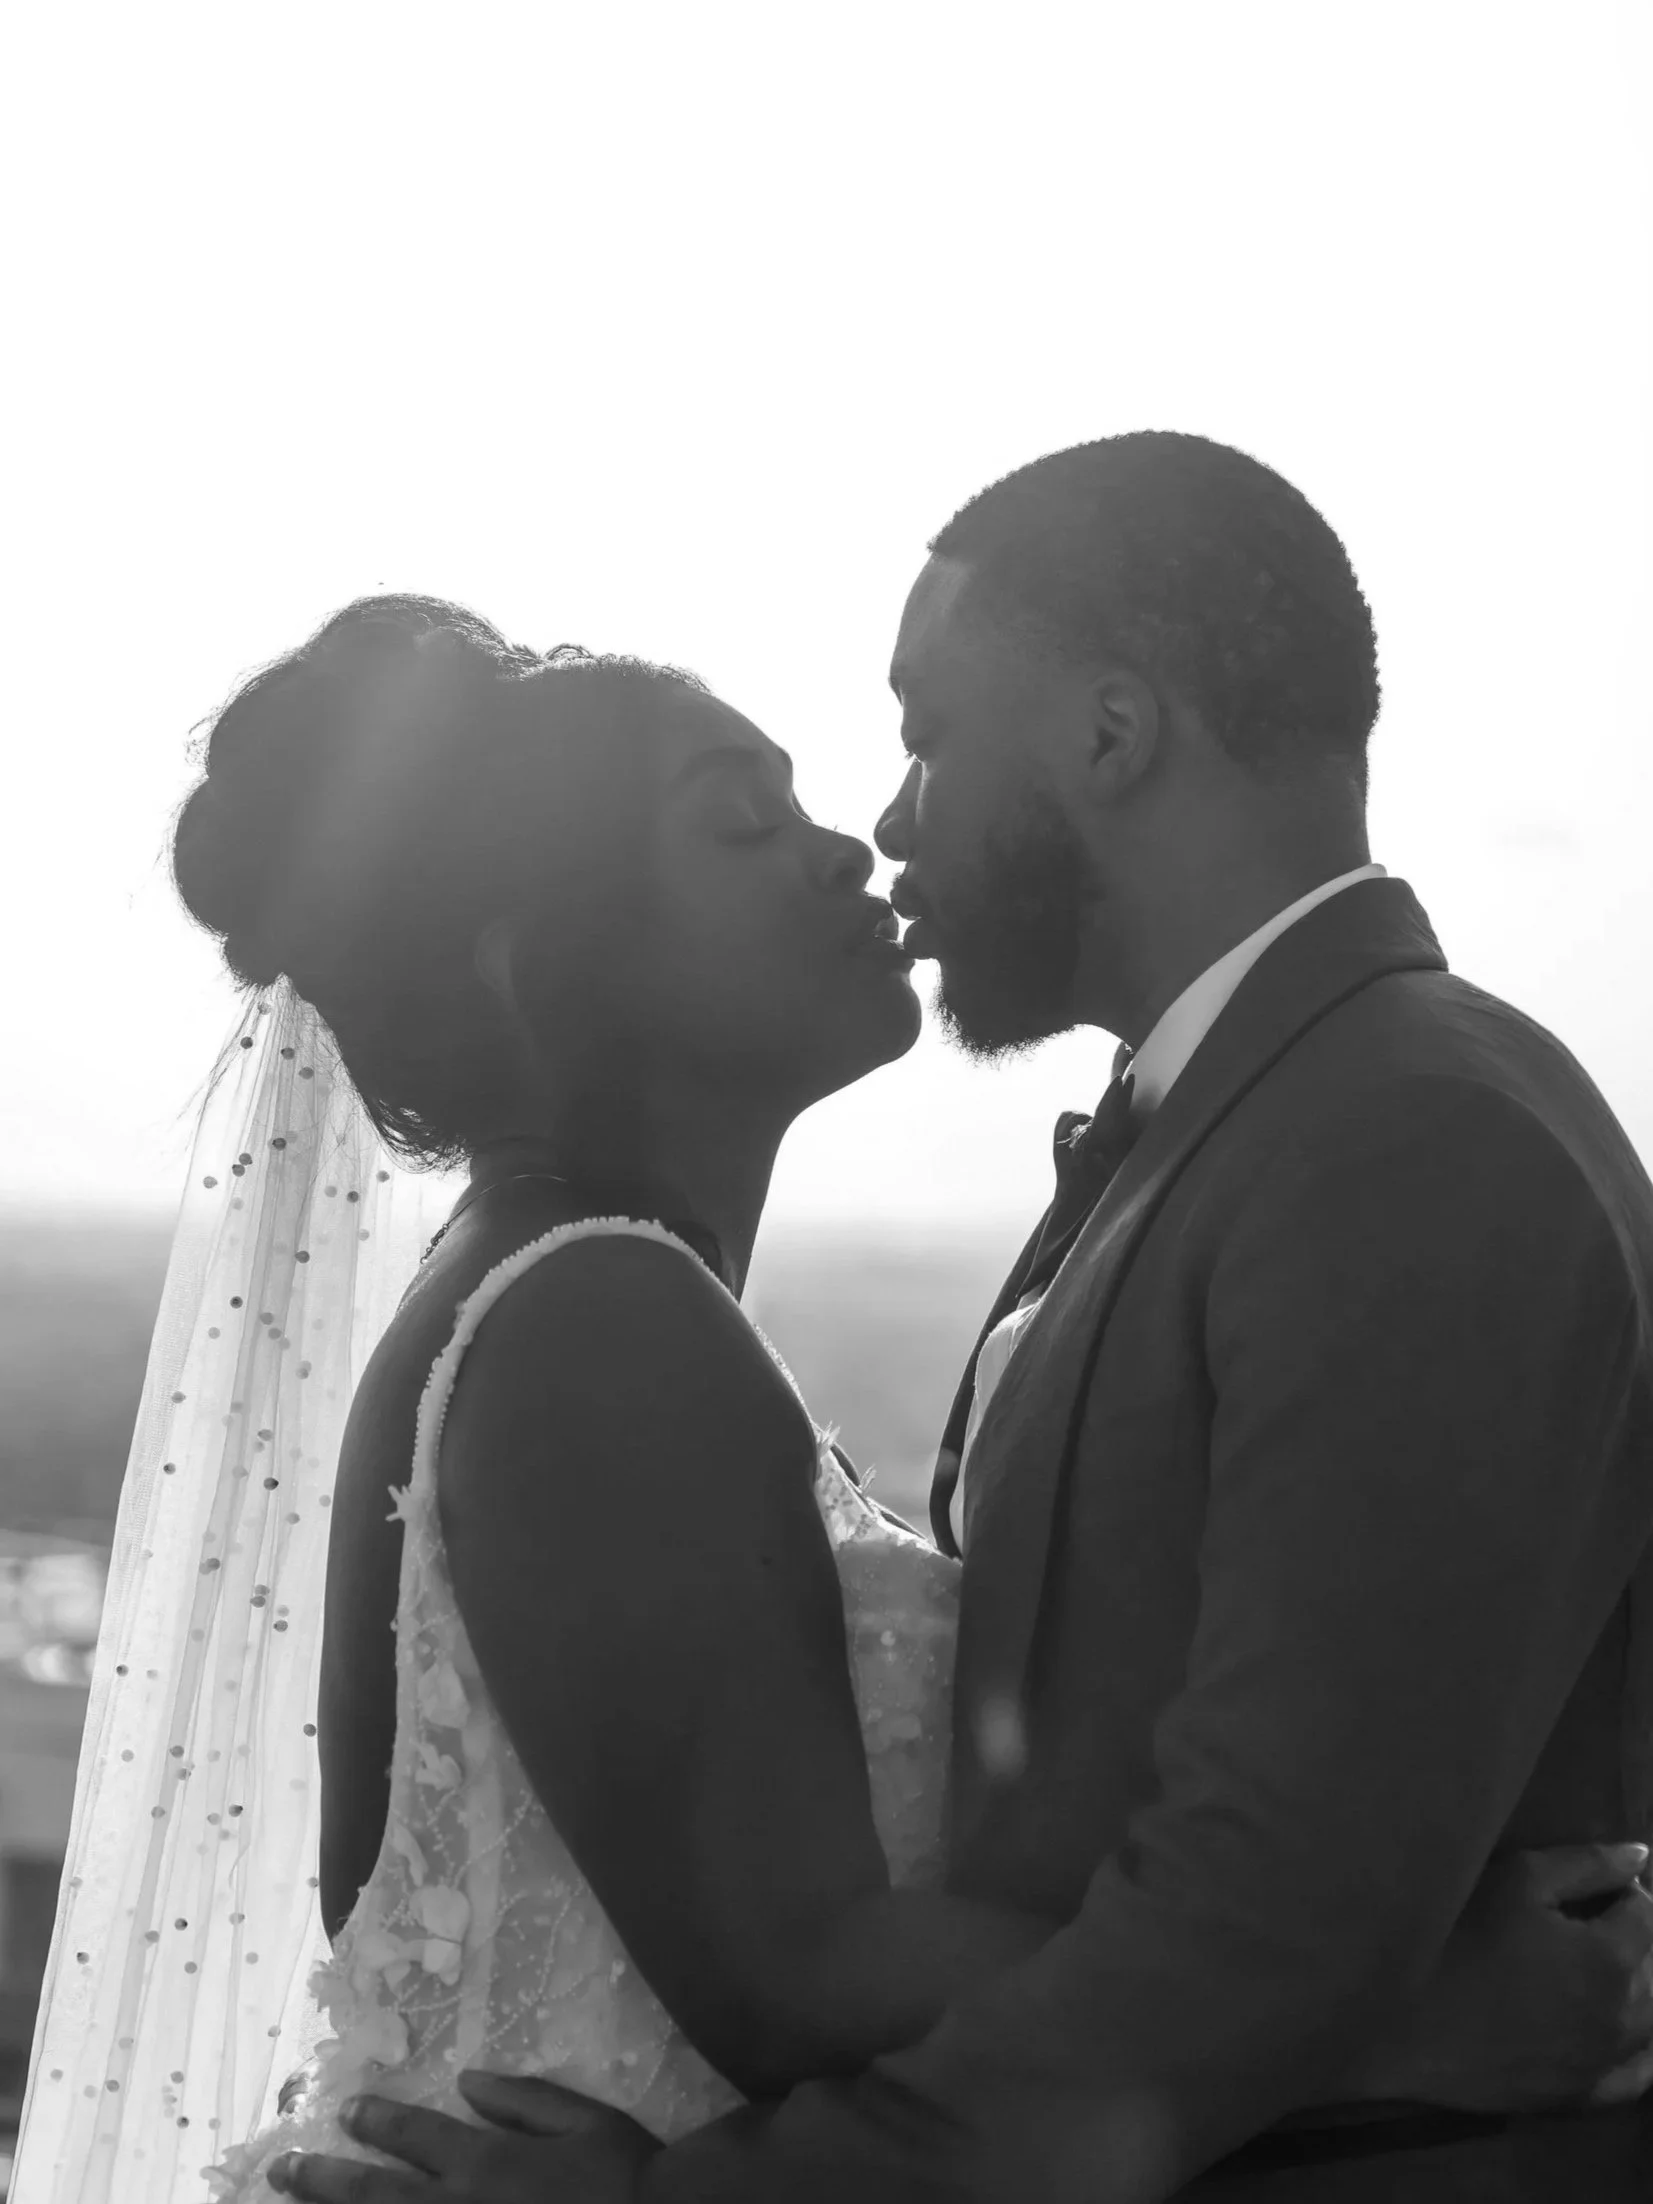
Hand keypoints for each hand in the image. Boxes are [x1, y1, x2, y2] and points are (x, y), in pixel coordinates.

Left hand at [268, 2075, 659, 2202]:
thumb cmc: (626, 2179)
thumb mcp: (586, 2122)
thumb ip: (524, 2100)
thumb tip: (468, 2081)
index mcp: (485, 2162)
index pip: (415, 2135)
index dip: (377, 2121)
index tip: (348, 2110)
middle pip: (374, 2195)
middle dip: (323, 2181)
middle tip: (281, 2169)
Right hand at [1350, 1842, 1652, 2112]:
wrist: (1407, 2020)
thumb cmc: (1461, 1936)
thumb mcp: (1518, 1879)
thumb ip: (1585, 1865)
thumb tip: (1640, 1856)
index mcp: (1612, 1957)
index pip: (1645, 1913)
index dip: (1626, 1891)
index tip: (1598, 1886)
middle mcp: (1624, 2015)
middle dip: (1637, 1940)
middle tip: (1595, 1922)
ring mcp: (1604, 2063)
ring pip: (1652, 2025)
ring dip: (1642, 1991)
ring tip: (1602, 1970)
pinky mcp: (1580, 2098)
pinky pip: (1636, 2079)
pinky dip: (1644, 2055)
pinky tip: (1631, 2039)